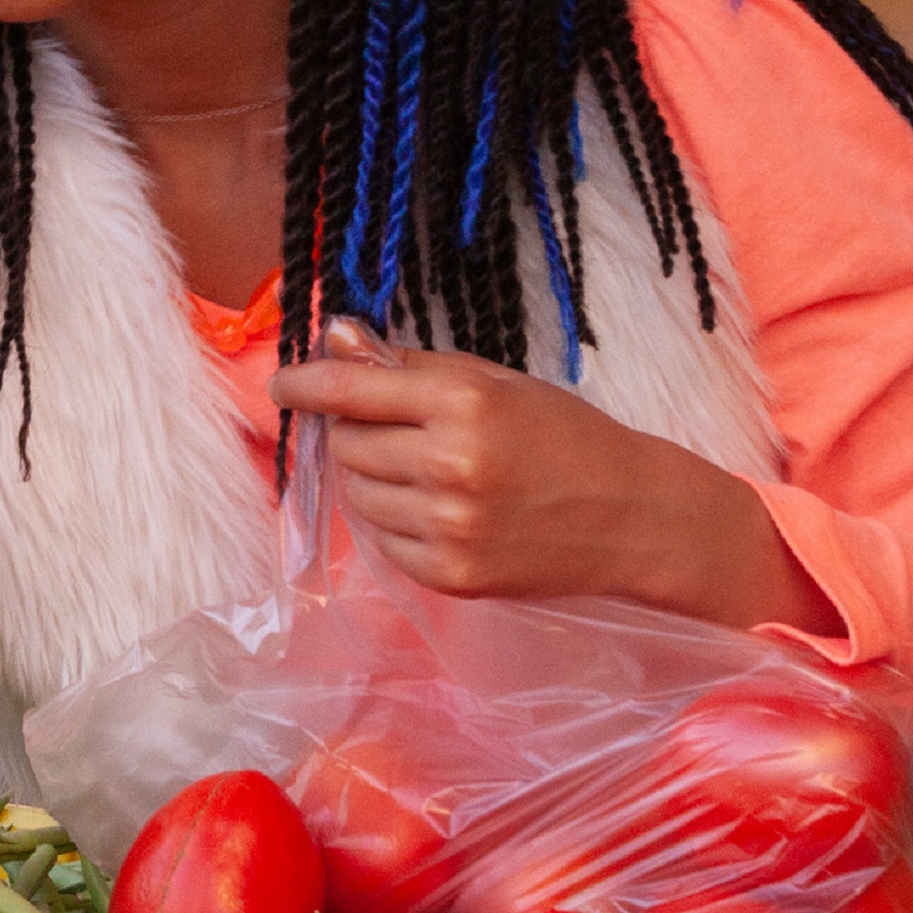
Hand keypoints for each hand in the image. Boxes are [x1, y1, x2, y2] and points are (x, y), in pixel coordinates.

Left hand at [269, 321, 834, 631]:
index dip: (305, 384)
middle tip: (398, 429)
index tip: (282, 382)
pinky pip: (384, 541)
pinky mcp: (448, 575)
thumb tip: (331, 337)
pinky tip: (441, 509)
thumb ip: (409, 366)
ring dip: (374, 477)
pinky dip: (397, 521)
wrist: (630, 516)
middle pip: (348, 443)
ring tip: (426, 469)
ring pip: (357, 494)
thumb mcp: (494, 382)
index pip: (351, 390)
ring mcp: (447, 528)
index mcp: (463, 404)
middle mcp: (450, 467)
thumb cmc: (563, 436)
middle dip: (357, 430)